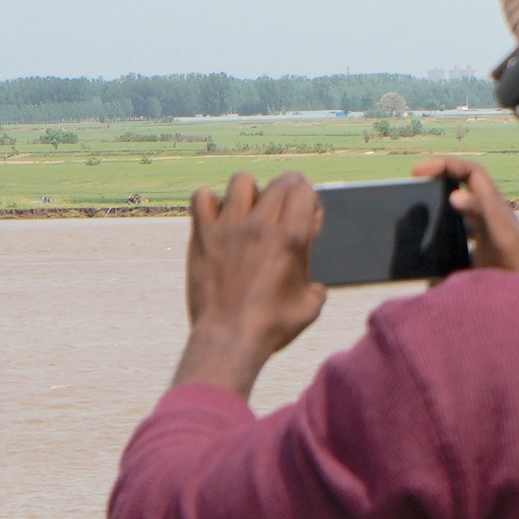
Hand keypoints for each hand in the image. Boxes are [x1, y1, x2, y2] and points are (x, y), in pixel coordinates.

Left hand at [178, 172, 327, 398]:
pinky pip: (201, 198)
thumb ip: (316, 288)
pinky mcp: (203, 236)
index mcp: (293, 238)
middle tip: (282, 212)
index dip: (309, 200)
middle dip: (287, 190)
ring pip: (242, 181)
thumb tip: (314, 286)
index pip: (305, 190)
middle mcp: (262, 226)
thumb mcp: (310, 308)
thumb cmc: (272, 326)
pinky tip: (218, 220)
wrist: (228, 337)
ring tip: (249, 211)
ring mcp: (229, 228)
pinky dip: (210, 203)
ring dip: (250, 192)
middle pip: (279, 182)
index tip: (305, 218)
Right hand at [410, 156, 518, 274]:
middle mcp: (488, 219)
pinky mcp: (478, 262)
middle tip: (411, 197)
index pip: (470, 172)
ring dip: (435, 225)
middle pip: (460, 193)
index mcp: (494, 205)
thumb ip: (482, 211)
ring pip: (455, 222)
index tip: (417, 171)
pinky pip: (452, 252)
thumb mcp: (502, 234)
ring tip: (413, 233)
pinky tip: (429, 275)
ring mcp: (483, 240)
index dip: (445, 164)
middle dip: (436, 190)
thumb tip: (454, 195)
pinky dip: (438, 259)